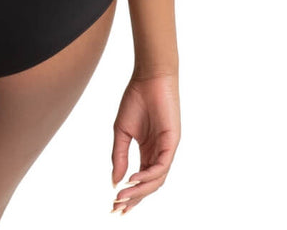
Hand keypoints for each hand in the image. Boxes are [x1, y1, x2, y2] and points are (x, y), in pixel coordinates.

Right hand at [110, 71, 180, 214]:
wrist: (148, 77)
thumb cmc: (136, 99)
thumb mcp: (122, 131)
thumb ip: (120, 156)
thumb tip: (115, 182)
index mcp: (147, 151)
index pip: (139, 179)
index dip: (128, 194)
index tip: (114, 206)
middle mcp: (158, 153)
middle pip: (149, 185)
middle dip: (134, 199)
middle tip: (118, 209)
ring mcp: (166, 149)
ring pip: (157, 179)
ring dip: (140, 190)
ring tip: (123, 196)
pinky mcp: (172, 142)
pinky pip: (162, 165)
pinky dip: (148, 175)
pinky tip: (134, 179)